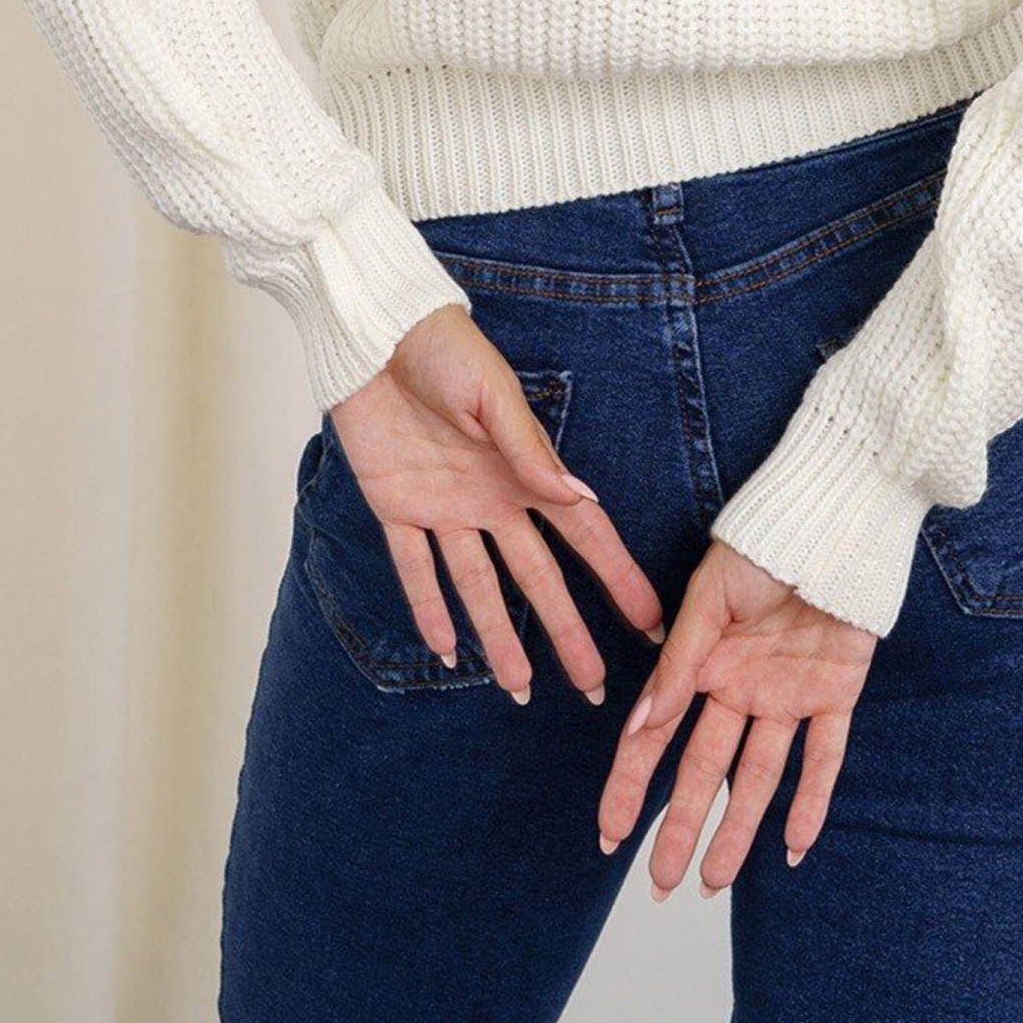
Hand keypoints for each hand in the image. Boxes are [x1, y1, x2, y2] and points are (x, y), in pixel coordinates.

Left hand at [329, 305, 666, 702]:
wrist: (375, 333)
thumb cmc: (442, 347)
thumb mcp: (491, 393)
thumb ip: (530, 450)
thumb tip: (580, 496)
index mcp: (524, 468)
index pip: (582, 534)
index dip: (615, 578)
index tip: (648, 623)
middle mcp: (491, 497)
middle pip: (536, 577)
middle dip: (565, 631)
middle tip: (592, 685)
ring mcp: (445, 506)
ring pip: (477, 585)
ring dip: (499, 636)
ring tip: (520, 689)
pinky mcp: (396, 506)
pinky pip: (414, 567)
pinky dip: (428, 608)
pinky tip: (447, 650)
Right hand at [596, 538, 877, 892]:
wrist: (833, 519)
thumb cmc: (764, 543)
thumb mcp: (710, 598)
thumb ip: (680, 664)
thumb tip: (640, 723)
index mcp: (702, 663)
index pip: (656, 737)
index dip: (631, 785)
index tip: (610, 833)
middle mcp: (740, 688)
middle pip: (703, 770)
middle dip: (678, 826)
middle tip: (658, 883)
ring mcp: (787, 695)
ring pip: (758, 777)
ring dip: (736, 830)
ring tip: (712, 882)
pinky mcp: (836, 694)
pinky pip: (823, 758)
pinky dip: (811, 803)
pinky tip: (794, 849)